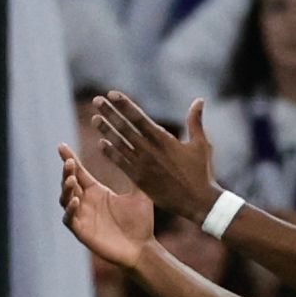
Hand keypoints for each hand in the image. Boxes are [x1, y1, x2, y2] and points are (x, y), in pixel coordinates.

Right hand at [58, 143, 155, 267]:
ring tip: (72, 179)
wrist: (142, 248)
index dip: (69, 159)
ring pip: (65, 199)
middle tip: (69, 162)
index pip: (79, 172)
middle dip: (66, 172)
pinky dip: (70, 209)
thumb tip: (136, 149)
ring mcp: (82, 217)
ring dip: (66, 189)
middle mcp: (86, 203)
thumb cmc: (142, 222)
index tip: (61, 145)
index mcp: (97, 192)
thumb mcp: (140, 193)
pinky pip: (69, 219)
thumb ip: (134, 173)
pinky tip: (76, 200)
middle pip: (69, 182)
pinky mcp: (81, 232)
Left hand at [89, 91, 219, 222]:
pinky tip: (100, 144)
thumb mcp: (200, 144)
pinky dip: (110, 153)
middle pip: (125, 127)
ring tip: (94, 119)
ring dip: (106, 130)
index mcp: (164, 139)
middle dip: (110, 113)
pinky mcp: (139, 180)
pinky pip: (121, 164)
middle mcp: (150, 151)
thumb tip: (199, 100)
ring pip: (120, 144)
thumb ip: (195, 122)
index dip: (125, 105)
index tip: (112, 94)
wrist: (197, 202)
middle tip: (96, 100)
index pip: (139, 117)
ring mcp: (143, 165)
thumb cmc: (201, 173)